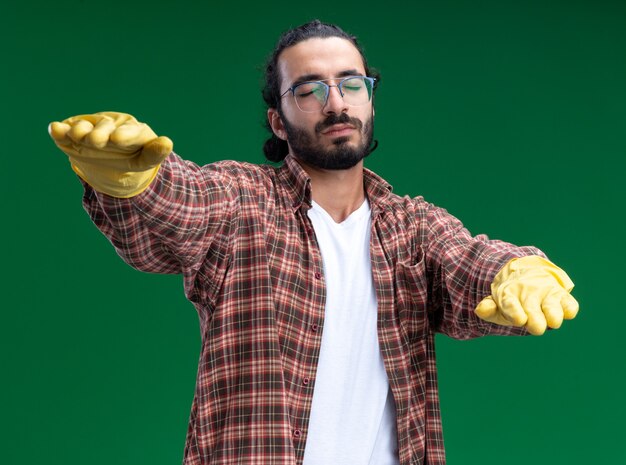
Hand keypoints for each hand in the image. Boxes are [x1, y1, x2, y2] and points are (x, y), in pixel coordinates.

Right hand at [48, 111, 172, 197]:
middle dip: (100, 133)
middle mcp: (110, 127)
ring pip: (85, 127)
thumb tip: (168, 142)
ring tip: (79, 136)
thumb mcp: (145, 159)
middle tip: (96, 141)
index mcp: (131, 132)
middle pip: (105, 128)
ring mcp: (90, 130)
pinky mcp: (73, 136)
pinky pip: (66, 132)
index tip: (117, 140)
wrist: (112, 157)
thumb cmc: (133, 157)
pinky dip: (60, 131)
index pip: (130, 131)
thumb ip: (155, 153)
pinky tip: (55, 129)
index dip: (123, 135)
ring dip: (81, 131)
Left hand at [475, 256, 578, 334]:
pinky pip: (569, 303)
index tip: (520, 320)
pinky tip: (567, 312)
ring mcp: (546, 294)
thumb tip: (480, 309)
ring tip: (553, 321)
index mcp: (509, 295)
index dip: (515, 312)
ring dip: (554, 313)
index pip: (510, 304)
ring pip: (552, 305)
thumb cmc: (512, 298)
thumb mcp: (498, 303)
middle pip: (533, 308)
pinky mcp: (562, 297)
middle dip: (536, 319)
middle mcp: (528, 293)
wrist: (527, 274)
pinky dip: (569, 308)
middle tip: (536, 327)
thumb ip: (489, 309)